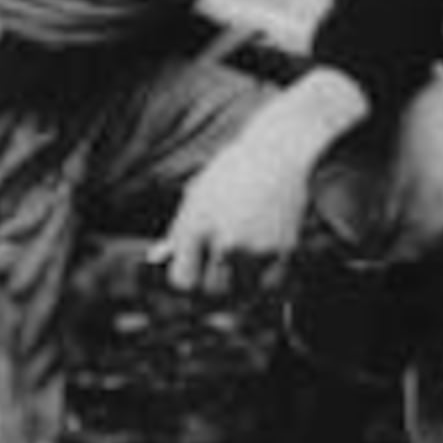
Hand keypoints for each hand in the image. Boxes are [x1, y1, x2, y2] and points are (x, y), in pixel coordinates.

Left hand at [154, 106, 317, 297]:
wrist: (280, 151)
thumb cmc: (232, 171)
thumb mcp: (197, 195)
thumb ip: (178, 230)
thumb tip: (157, 258)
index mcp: (197, 227)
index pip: (182, 281)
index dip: (186, 277)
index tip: (192, 270)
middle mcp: (226, 242)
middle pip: (212, 291)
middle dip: (213, 283)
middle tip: (218, 269)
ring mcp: (257, 248)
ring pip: (243, 291)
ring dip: (240, 284)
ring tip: (241, 264)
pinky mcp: (285, 248)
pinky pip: (270, 284)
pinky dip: (265, 280)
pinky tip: (261, 263)